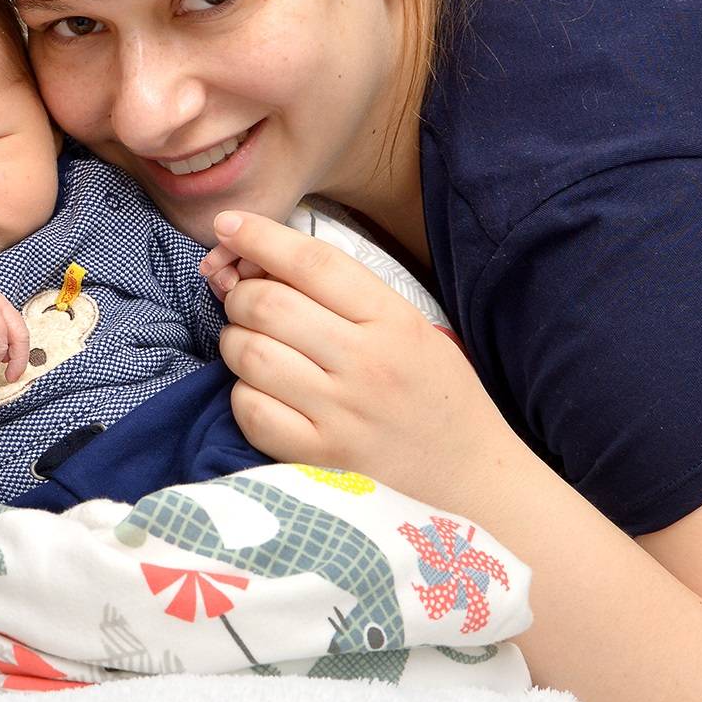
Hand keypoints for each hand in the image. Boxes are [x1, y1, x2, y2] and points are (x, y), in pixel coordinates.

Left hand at [210, 212, 521, 503]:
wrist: (473, 477)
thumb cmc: (432, 393)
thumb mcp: (407, 327)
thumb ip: (341, 295)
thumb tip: (254, 262)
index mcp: (394, 321)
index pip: (312, 262)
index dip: (259, 236)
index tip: (228, 224)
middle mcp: (368, 364)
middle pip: (267, 305)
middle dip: (239, 294)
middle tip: (243, 301)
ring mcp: (342, 414)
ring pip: (249, 354)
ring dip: (235, 342)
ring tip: (252, 346)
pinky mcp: (320, 458)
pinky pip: (250, 410)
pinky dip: (242, 394)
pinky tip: (262, 392)